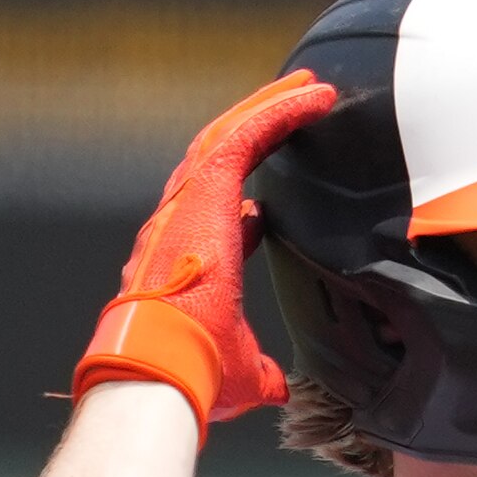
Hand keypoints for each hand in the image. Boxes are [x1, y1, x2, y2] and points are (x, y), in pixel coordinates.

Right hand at [72, 71, 338, 432]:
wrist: (166, 366)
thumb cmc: (196, 375)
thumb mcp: (244, 374)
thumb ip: (261, 372)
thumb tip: (277, 387)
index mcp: (189, 263)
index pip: (212, 224)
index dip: (240, 207)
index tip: (265, 206)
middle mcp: (181, 224)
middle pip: (221, 160)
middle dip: (258, 131)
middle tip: (297, 108)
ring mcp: (187, 203)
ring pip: (230, 137)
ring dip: (271, 108)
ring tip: (310, 89)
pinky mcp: (204, 190)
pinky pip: (243, 135)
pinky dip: (277, 112)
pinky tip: (310, 97)